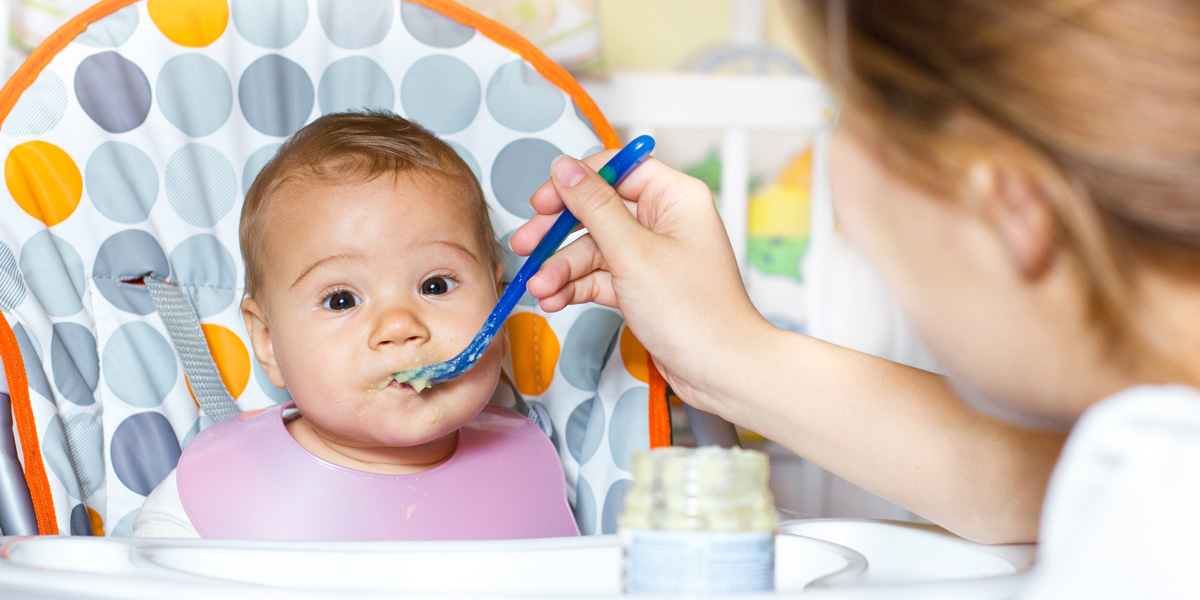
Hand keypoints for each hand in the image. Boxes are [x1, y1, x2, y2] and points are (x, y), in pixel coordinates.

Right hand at [511, 152, 771, 411]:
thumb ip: (593, 206)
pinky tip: (555, 300)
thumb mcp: (633, 252)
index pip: (617, 169)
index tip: (543, 201)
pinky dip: (576, 288)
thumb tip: (565, 168)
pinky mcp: (642, 287)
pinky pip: (600, 277)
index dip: (576, 182)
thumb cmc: (696, 313)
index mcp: (675, 197)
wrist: (719, 371)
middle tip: (526, 245)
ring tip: (540, 288)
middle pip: (597, 211)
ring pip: (593, 249)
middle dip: (558, 233)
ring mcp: (652, 256)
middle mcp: (665, 221)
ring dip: (562, 268)